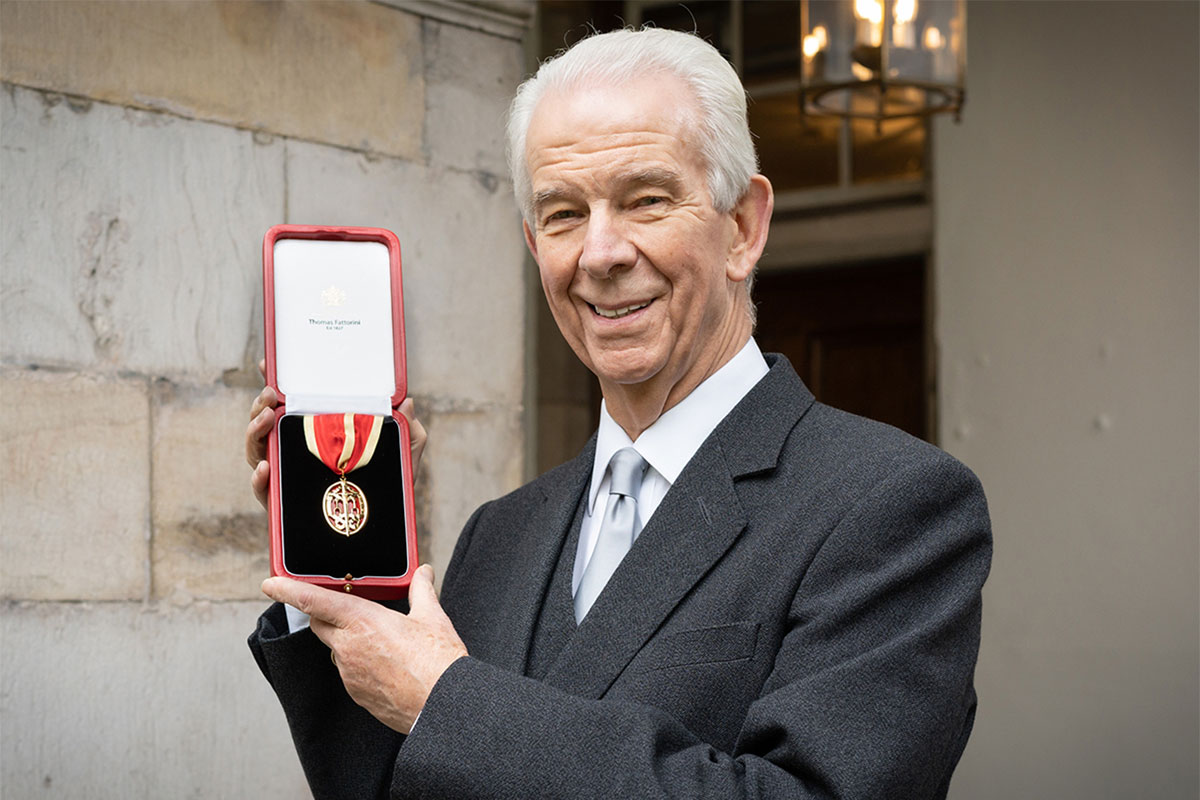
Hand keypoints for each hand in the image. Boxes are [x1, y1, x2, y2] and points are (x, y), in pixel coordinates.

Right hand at [244, 359, 428, 509]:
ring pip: (256, 451)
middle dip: (260, 405)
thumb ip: (407, 430)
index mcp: (315, 435)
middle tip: (271, 395)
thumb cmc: (386, 487)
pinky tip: (266, 468)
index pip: (289, 407)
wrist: (381, 532)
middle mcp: (294, 453)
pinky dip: (258, 479)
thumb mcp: (402, 455)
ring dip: (254, 432)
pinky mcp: (283, 506)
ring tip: (266, 419)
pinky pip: (262, 492)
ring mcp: (286, 478)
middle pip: (265, 425)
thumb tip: (409, 403)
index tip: (267, 365)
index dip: (274, 387)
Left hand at [261, 565, 466, 733]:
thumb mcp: (432, 617)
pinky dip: (359, 663)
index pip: (314, 601)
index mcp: (362, 621)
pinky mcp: (356, 694)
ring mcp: (350, 674)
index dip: (287, 589)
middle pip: (319, 623)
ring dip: (347, 640)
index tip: (270, 583)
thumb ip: (422, 591)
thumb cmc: (438, 661)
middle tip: (341, 605)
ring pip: (336, 649)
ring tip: (380, 640)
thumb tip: (423, 573)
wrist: (443, 705)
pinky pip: (348, 672)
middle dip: (324, 612)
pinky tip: (385, 664)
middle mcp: (348, 647)